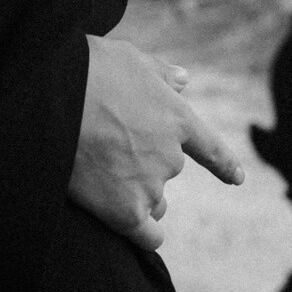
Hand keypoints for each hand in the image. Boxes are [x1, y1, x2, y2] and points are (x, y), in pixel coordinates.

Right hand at [68, 34, 243, 251]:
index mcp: (177, 117)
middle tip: (112, 144)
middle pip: (168, 169)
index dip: (224, 164)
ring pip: (154, 200)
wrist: (54, 98)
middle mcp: (172, 156)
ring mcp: (151, 185)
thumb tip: (184, 80)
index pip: (210, 149)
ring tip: (105, 172)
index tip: (237, 177)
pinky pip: (146, 235)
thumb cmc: (88, 69)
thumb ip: (159, 73)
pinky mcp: (127, 211)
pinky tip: (128, 223)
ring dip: (138, 191)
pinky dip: (141, 232)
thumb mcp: (128, 57)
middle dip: (147, 161)